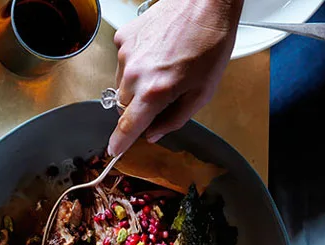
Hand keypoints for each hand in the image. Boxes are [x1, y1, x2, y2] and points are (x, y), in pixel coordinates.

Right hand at [107, 0, 243, 155]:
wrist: (204, 2)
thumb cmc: (210, 42)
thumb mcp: (202, 93)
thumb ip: (175, 119)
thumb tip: (154, 133)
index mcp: (155, 91)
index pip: (128, 127)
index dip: (119, 142)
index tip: (113, 150)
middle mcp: (135, 74)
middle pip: (125, 107)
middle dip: (139, 108)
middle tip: (162, 96)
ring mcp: (126, 54)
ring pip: (122, 86)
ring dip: (137, 86)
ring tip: (162, 68)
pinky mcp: (123, 39)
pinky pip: (123, 63)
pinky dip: (136, 65)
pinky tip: (156, 54)